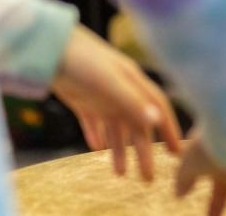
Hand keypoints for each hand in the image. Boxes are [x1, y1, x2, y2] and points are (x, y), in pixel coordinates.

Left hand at [51, 25, 180, 180]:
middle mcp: (120, 90)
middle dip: (143, 151)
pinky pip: (93, 123)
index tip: (176, 152)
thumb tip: (157, 120)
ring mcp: (101, 95)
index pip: (157, 108)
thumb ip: (132, 101)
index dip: (169, 129)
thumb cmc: (83, 60)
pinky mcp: (81, 99)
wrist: (49, 47)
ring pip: (115, 128)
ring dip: (119, 150)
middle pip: (136, 125)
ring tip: (120, 174)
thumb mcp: (110, 82)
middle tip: (147, 178)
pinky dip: (96, 136)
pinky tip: (97, 149)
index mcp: (133, 83)